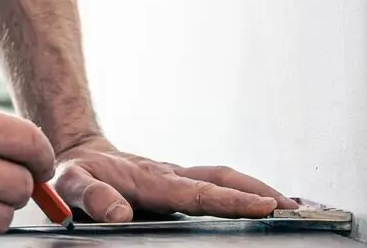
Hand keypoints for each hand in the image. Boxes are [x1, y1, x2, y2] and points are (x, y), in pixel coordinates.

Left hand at [51, 136, 297, 221]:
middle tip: (295, 208)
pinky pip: (213, 185)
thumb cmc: (74, 173)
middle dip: (259, 192)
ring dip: (255, 190)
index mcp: (151, 181)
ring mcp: (175, 177)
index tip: (265, 207)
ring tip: (291, 207)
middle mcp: (170, 176)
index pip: (199, 193)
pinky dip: (239, 192)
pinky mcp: (176, 183)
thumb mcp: (71, 185)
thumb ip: (93, 197)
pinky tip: (257, 204)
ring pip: (222, 179)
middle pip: (222, 180)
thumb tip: (120, 213)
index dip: (232, 201)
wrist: (76, 153)